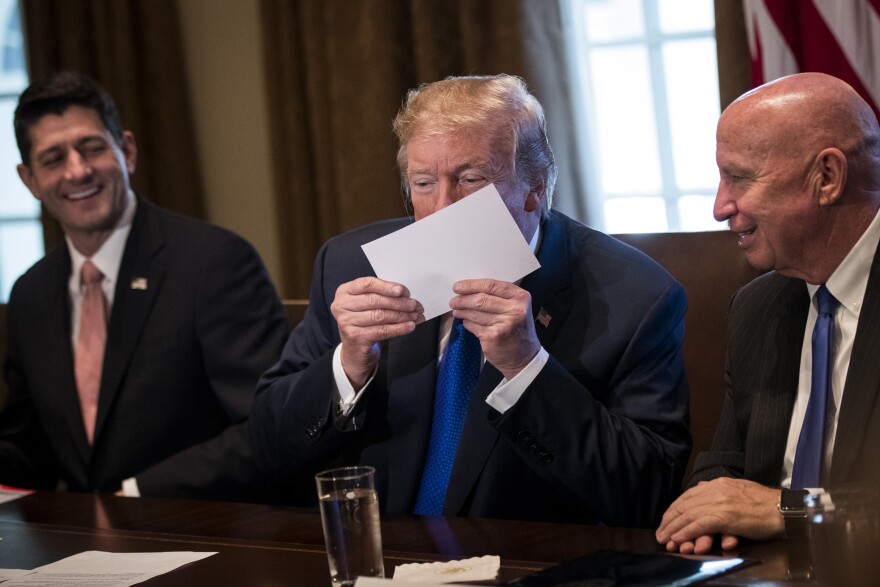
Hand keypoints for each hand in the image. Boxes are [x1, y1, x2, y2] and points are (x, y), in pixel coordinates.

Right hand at [331, 276, 424, 386]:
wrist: (355, 349)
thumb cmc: (364, 322)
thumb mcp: (368, 304)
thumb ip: (383, 296)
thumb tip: (406, 295)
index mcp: (345, 291)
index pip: (366, 284)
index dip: (386, 287)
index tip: (402, 291)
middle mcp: (342, 305)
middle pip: (374, 300)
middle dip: (398, 302)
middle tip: (414, 305)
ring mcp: (346, 322)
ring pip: (380, 315)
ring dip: (401, 315)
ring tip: (414, 315)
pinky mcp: (355, 337)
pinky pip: (382, 330)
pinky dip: (399, 328)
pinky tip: (409, 326)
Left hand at [450, 279, 539, 379]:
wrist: (524, 356)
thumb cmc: (517, 328)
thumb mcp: (516, 307)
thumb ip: (499, 296)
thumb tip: (468, 289)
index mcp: (520, 297)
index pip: (491, 285)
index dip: (471, 285)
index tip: (458, 287)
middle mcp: (514, 310)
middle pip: (480, 299)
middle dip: (462, 299)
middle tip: (453, 301)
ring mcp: (504, 324)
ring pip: (474, 313)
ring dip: (462, 311)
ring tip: (457, 310)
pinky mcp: (493, 337)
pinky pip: (472, 325)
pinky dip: (467, 322)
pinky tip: (467, 321)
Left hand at [655, 478, 783, 553]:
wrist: (783, 509)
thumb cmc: (765, 502)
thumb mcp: (737, 488)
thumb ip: (718, 489)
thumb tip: (702, 487)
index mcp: (717, 484)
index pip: (688, 495)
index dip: (675, 509)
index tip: (666, 519)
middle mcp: (715, 490)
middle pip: (684, 505)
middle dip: (669, 520)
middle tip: (660, 532)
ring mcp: (720, 503)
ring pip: (688, 515)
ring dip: (674, 528)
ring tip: (665, 539)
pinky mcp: (725, 517)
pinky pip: (699, 525)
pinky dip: (686, 532)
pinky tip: (678, 539)